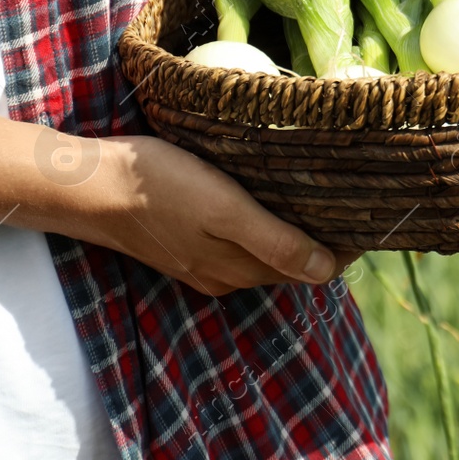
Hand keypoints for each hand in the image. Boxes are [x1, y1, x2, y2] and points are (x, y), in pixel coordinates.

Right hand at [77, 136, 346, 295]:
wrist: (88, 186)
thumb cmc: (161, 189)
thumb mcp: (226, 211)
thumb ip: (276, 243)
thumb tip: (329, 272)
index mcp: (239, 269)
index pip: (311, 266)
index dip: (343, 243)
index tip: (370, 212)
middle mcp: (223, 272)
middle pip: (289, 259)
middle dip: (323, 236)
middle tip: (352, 198)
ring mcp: (200, 259)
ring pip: (262, 250)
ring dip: (292, 228)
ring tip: (320, 194)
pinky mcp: (182, 240)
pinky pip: (235, 239)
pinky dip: (261, 223)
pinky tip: (265, 197)